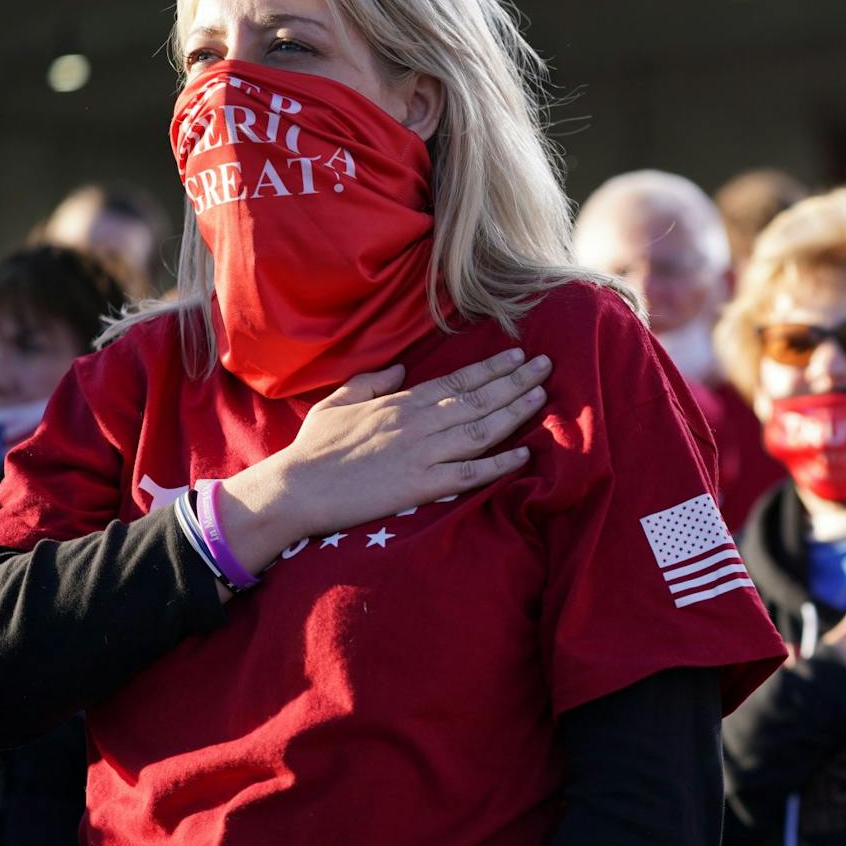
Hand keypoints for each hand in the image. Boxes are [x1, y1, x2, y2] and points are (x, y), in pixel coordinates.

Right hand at [213, 348, 551, 579]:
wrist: (297, 488)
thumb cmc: (316, 447)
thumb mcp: (341, 400)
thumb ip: (374, 380)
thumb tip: (403, 366)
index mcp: (401, 402)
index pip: (458, 380)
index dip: (492, 368)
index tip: (519, 357)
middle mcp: (418, 422)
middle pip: (478, 398)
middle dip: (516, 382)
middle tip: (548, 367)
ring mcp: (423, 453)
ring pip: (481, 429)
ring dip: (515, 412)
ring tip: (543, 397)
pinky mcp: (422, 484)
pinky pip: (470, 473)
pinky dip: (499, 463)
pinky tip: (524, 454)